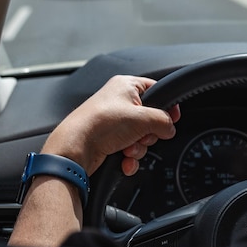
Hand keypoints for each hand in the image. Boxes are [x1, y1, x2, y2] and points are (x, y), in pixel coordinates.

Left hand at [41, 75, 180, 176]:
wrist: (74, 148)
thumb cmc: (100, 124)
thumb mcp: (141, 117)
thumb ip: (163, 120)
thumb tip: (170, 128)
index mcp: (126, 86)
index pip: (156, 89)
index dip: (166, 105)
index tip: (172, 119)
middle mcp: (119, 101)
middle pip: (150, 118)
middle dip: (148, 134)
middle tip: (141, 135)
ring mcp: (113, 121)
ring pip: (141, 136)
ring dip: (139, 148)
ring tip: (128, 149)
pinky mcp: (108, 139)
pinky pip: (130, 148)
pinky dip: (130, 157)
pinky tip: (124, 160)